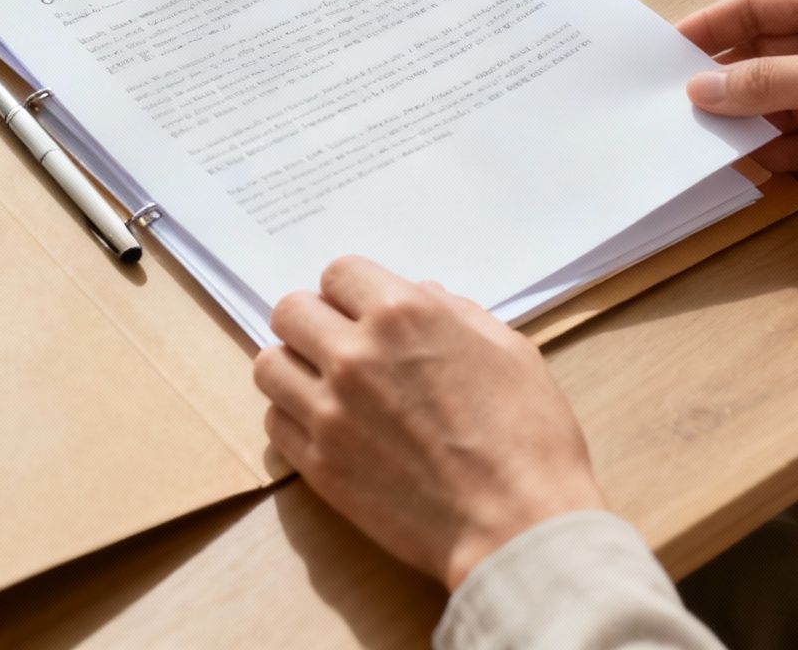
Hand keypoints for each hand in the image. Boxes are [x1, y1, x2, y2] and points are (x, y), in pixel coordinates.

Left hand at [254, 256, 607, 591]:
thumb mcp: (508, 350)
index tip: (363, 313)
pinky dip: (293, 418)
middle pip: (291, 311)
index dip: (352, 292)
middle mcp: (354, 354)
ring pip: (268, 364)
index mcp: (403, 314)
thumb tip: (422, 295)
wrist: (516, 525)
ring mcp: (329, 411)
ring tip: (323, 386)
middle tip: (339, 345)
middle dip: (314, 321)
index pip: (338, 272)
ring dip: (294, 367)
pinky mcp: (317, 464)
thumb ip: (455, 312)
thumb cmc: (529, 436)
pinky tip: (327, 427)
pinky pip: (274, 421)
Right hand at [677, 0, 797, 257]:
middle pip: (767, 55)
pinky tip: (742, 163)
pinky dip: (774, 153)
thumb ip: (771, 82)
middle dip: (724, 79)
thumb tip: (702, 88)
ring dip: (745, 120)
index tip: (664, 53)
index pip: (762, 6)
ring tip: (695, 137)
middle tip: (670, 103)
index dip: (712, 27)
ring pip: (781, 103)